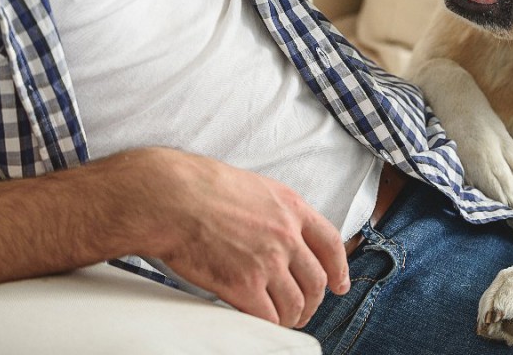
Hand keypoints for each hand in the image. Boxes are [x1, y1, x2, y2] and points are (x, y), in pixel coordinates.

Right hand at [137, 149, 348, 327]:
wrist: (172, 200)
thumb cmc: (202, 188)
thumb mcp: (256, 188)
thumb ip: (277, 212)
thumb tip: (284, 233)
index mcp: (292, 208)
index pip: (331, 244)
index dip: (340, 269)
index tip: (340, 285)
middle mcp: (286, 236)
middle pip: (317, 280)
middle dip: (314, 301)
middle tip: (305, 310)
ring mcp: (268, 262)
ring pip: (296, 303)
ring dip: (292, 317)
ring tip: (284, 320)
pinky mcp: (244, 285)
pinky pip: (268, 316)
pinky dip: (269, 324)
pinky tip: (263, 322)